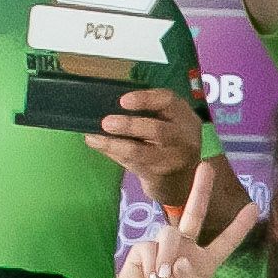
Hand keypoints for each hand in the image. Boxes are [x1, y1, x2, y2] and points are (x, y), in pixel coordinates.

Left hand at [87, 85, 207, 194]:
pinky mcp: (157, 176)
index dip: (145, 99)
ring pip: (140, 152)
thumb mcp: (166, 121)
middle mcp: (182, 138)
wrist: (181, 178)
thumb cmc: (166, 140)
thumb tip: (107, 103)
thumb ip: (145, 110)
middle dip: (129, 125)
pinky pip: (131, 164)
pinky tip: (98, 145)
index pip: (168, 101)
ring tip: (94, 137)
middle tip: (106, 123)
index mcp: (183, 116)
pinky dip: (113, 153)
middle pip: (158, 131)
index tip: (123, 100)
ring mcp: (171, 160)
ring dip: (114, 144)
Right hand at [109, 157, 265, 277]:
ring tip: (161, 277)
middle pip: (194, 213)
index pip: (225, 241)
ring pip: (169, 233)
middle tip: (206, 166)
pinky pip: (149, 246)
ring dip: (166, 254)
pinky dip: (151, 263)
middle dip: (200, 190)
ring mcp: (163, 247)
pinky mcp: (142, 249)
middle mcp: (185, 248)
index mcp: (204, 261)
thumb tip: (182, 258)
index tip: (255, 207)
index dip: (239, 226)